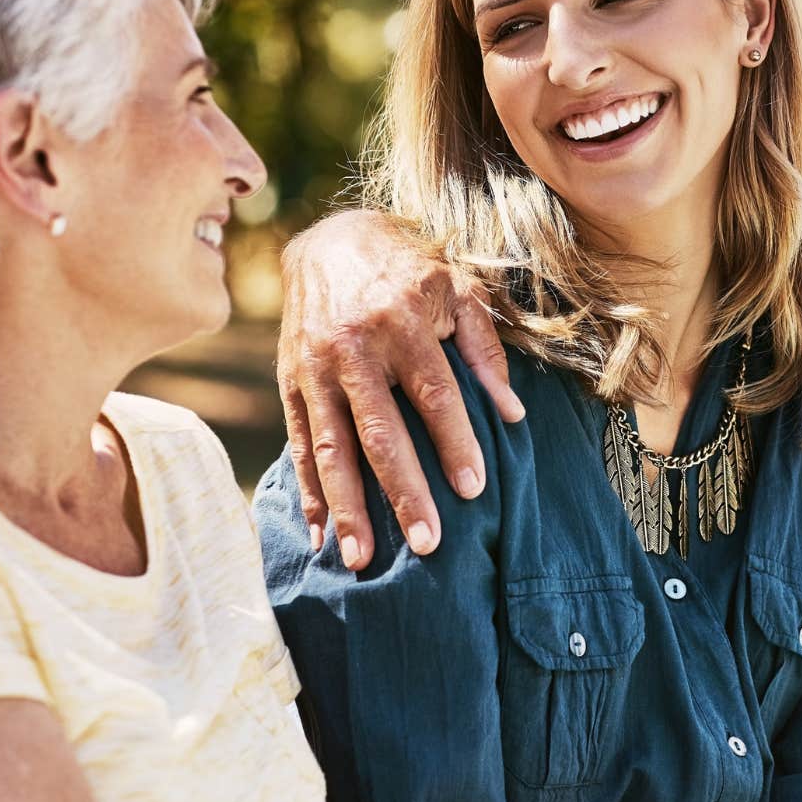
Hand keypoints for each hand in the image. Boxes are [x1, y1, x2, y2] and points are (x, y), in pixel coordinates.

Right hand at [276, 210, 523, 570]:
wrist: (331, 240)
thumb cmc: (409, 270)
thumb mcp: (458, 289)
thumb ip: (486, 349)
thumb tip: (512, 413)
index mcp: (403, 321)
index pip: (434, 392)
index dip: (453, 442)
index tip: (473, 490)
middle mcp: (353, 348)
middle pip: (379, 431)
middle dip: (402, 492)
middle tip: (426, 545)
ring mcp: (315, 368)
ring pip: (331, 448)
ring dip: (347, 508)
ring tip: (362, 561)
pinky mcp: (289, 382)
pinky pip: (301, 445)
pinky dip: (309, 494)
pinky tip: (321, 536)